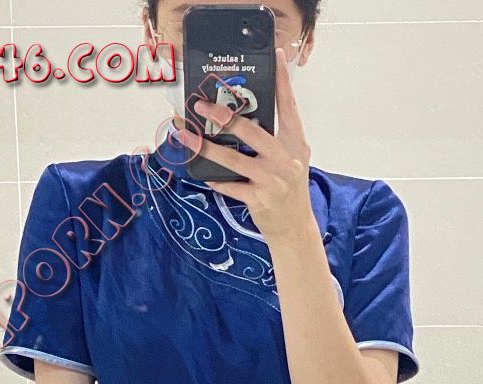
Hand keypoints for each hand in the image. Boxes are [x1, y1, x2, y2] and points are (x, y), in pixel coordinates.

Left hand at [176, 47, 315, 241]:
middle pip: (250, 130)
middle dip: (222, 115)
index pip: (288, 106)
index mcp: (295, 143)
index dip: (281, 82)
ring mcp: (271, 179)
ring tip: (186, 135)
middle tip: (200, 105)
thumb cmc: (289, 189)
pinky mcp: (258, 199)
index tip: (275, 58)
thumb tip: (244, 118)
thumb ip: (277, 138)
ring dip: (204, 146)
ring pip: (232, 158)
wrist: (294, 226)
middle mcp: (285, 158)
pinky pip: (228, 185)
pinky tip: (201, 172)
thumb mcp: (293, 159)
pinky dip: (213, 178)